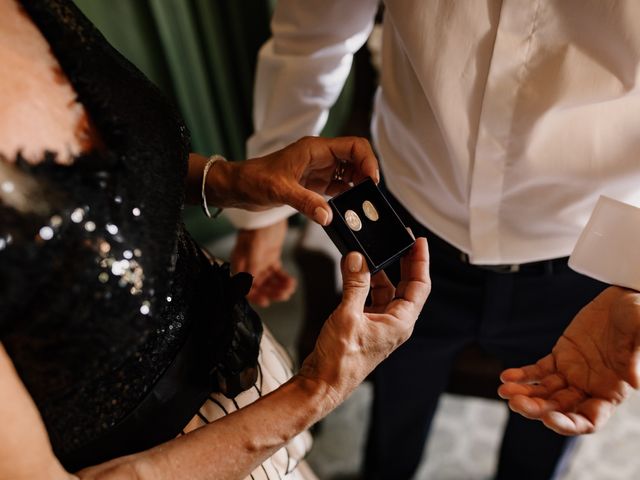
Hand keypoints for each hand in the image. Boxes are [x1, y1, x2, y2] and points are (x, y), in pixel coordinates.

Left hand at [201, 136, 378, 225]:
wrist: (238, 187)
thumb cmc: (254, 179)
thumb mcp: (279, 190)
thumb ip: (305, 202)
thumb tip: (328, 216)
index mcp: (315, 148)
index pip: (354, 146)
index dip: (368, 160)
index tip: (371, 181)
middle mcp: (321, 157)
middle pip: (356, 159)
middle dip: (367, 175)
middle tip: (370, 197)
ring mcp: (320, 170)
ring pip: (350, 173)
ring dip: (359, 187)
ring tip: (363, 205)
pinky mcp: (315, 184)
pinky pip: (339, 187)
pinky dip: (348, 196)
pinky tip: (350, 208)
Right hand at [231, 221, 295, 306]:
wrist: (270, 213)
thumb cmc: (258, 228)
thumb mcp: (254, 247)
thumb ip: (252, 265)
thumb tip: (251, 283)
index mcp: (241, 264)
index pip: (245, 286)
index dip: (255, 296)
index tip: (266, 301)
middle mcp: (250, 265)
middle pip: (259, 287)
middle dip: (271, 292)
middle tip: (284, 294)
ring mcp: (260, 262)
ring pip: (269, 282)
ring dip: (279, 287)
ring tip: (289, 287)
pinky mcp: (270, 258)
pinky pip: (277, 274)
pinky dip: (284, 279)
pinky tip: (291, 281)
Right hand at [298, 238, 430, 405]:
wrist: (323, 383)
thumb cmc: (340, 361)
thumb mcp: (348, 316)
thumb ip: (354, 284)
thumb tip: (357, 259)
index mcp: (400, 323)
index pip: (420, 286)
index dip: (420, 262)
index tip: (418, 242)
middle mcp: (394, 323)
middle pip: (407, 286)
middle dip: (404, 262)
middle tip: (401, 240)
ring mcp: (380, 325)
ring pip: (387, 291)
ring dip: (381, 271)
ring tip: (373, 251)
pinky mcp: (365, 326)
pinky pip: (371, 298)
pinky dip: (366, 283)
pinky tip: (357, 272)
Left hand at [499, 286, 639, 434]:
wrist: (624, 299)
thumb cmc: (638, 317)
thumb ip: (636, 357)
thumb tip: (634, 381)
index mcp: (612, 391)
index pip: (589, 420)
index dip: (569, 424)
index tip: (549, 419)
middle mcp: (590, 388)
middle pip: (560, 409)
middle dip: (537, 409)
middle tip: (516, 403)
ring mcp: (572, 374)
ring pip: (544, 392)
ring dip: (524, 394)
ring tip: (504, 390)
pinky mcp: (560, 357)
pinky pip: (538, 371)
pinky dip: (522, 375)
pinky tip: (506, 376)